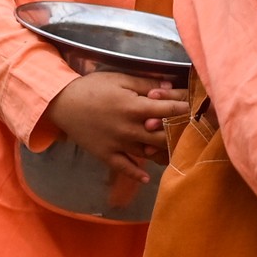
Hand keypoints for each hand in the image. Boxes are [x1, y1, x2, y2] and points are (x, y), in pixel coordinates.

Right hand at [42, 72, 187, 182]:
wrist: (61, 103)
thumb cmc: (92, 87)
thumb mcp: (120, 79)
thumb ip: (146, 84)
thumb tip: (170, 87)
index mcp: (134, 107)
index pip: (167, 111)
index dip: (183, 110)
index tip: (195, 110)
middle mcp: (129, 128)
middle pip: (162, 136)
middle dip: (177, 134)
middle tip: (189, 134)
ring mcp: (118, 144)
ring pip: (147, 153)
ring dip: (162, 154)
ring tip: (175, 153)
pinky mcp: (106, 155)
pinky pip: (125, 168)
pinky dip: (137, 173)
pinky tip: (148, 177)